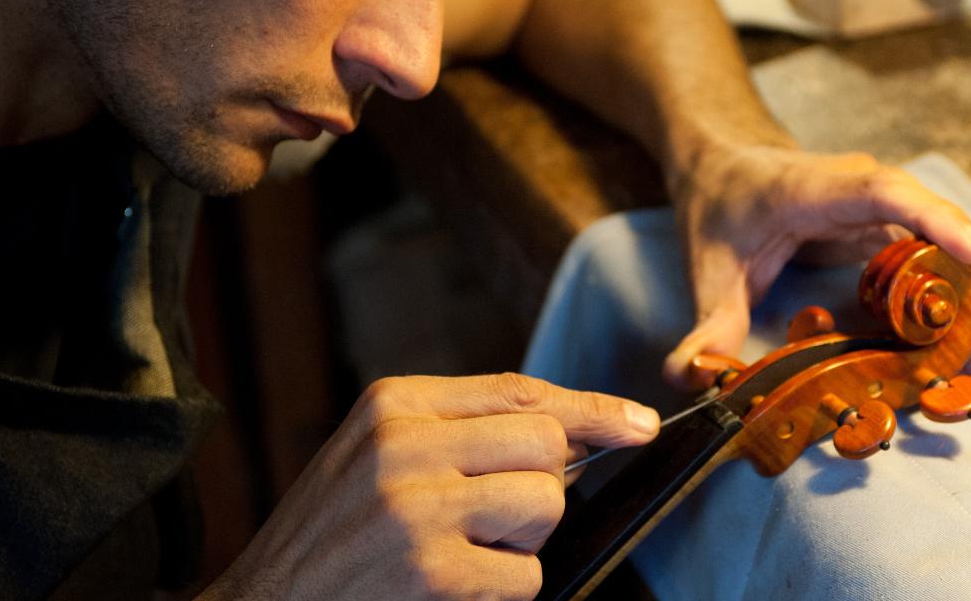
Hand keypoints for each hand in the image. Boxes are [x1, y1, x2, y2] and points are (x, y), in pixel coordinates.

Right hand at [200, 374, 658, 599]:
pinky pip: (526, 576)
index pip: (521, 390)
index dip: (592, 409)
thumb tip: (577, 430)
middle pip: (546, 444)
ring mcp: (416, 507)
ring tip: (460, 553)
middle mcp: (403, 444)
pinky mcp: (431, 572)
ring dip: (521, 543)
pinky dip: (502, 591)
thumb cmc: (332, 537)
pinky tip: (449, 588)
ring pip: (545, 504)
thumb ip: (461, 430)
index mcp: (394, 404)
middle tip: (489, 520)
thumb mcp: (379, 456)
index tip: (638, 423)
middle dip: (540, 488)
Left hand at [664, 146, 970, 389]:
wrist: (728, 164)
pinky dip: (961, 300)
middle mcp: (864, 193)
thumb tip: (689, 375)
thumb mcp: (709, 266)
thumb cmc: (724, 205)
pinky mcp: (895, 234)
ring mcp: (886, 213)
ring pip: (951, 245)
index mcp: (814, 188)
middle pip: (938, 224)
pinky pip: (940, 261)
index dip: (934, 219)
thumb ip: (708, 321)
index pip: (883, 191)